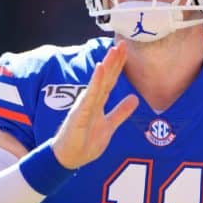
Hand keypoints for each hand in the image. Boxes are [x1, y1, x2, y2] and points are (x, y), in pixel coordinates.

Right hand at [52, 41, 138, 168]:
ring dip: (106, 66)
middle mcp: (91, 101)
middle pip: (105, 77)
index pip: (110, 80)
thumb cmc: (85, 143)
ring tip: (113, 52)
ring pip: (98, 83)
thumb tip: (135, 99)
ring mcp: (84, 106)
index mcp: (98, 102)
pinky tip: (100, 69)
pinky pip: (89, 96)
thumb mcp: (109, 126)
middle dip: (114, 61)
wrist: (68, 159)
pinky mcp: (79, 114)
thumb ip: (120, 112)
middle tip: (122, 43)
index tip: (125, 50)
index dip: (118, 66)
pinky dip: (95, 82)